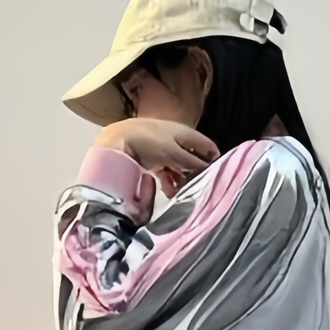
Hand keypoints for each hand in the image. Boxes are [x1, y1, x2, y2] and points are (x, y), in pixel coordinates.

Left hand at [95, 117, 217, 197]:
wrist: (114, 141)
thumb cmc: (147, 143)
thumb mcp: (173, 154)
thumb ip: (193, 164)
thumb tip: (209, 172)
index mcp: (186, 134)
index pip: (209, 148)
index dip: (214, 162)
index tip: (214, 179)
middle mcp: (177, 140)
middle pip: (195, 159)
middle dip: (197, 175)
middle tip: (197, 191)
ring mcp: (163, 149)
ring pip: (180, 167)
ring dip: (182, 180)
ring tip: (182, 195)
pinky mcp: (151, 159)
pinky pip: (166, 171)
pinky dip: (170, 181)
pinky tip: (169, 193)